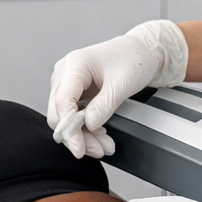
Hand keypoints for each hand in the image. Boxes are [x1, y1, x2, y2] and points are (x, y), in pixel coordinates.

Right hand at [47, 20, 187, 158]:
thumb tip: (89, 125)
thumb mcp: (123, 83)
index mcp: (75, 65)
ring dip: (83, 136)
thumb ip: (105, 105)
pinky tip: (101, 136)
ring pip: (65, 118)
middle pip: (59, 113)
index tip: (79, 148)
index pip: (62, 101)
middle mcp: (66, 73)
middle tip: (98, 150)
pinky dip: (86, 129)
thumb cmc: (133, 59)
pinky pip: (74, 115)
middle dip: (77, 135)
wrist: (141, 51)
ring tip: (104, 146)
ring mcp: (68, 82)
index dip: (69, 128)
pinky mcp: (75, 92)